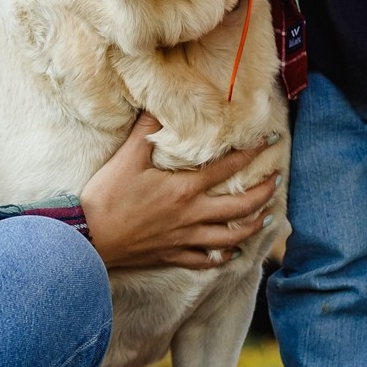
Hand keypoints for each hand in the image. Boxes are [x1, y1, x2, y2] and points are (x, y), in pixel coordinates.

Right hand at [80, 112, 278, 270]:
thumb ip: (147, 131)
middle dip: (264, 193)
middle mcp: (191, 215)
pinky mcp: (172, 256)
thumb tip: (161, 106)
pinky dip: (221, 258)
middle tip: (277, 181)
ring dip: (252, 226)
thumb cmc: (106, 197)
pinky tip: (231, 255)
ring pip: (230, 237)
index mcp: (184, 188)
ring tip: (266, 217)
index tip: (271, 142)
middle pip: (240, 207)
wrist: (88, 239)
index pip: (227, 167)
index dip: (252, 152)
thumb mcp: (126, 159)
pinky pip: (204, 260)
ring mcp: (184, 239)